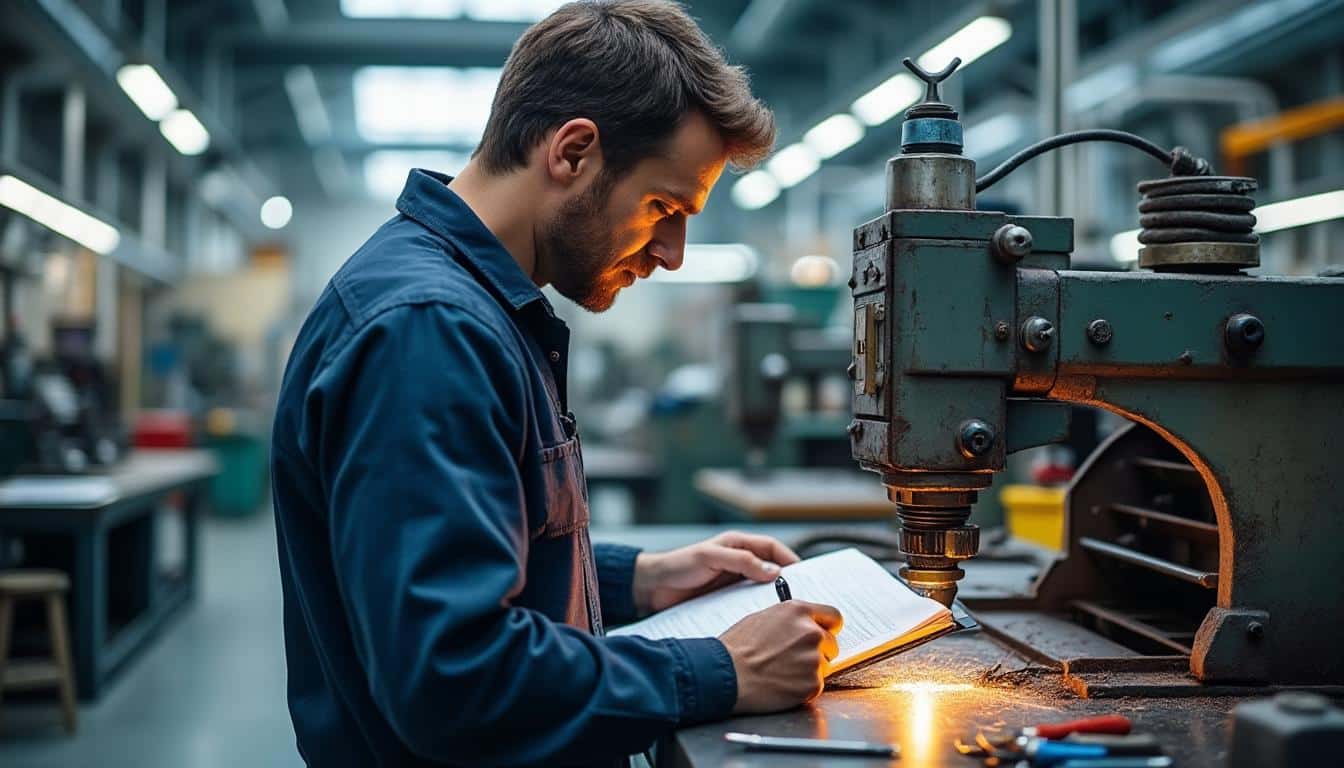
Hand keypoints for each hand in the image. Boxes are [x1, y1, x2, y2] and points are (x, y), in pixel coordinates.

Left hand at [632, 531, 799, 614]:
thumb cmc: (678, 565)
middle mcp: (739, 562)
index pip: (772, 548)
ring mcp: (733, 582)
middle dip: (788, 581)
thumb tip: (773, 572)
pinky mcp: (726, 600)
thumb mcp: (709, 558)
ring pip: (762, 589)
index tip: (804, 575)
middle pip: (772, 570)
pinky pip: (748, 604)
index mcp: (738, 545)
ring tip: (789, 613)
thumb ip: (741, 561)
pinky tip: (765, 622)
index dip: (789, 559)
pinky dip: (758, 611)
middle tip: (803, 598)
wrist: (652, 588)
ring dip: (774, 599)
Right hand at [720, 601, 842, 713]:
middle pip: (831, 643)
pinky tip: (783, 683)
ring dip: (809, 669)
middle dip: (817, 650)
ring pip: (824, 665)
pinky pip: (816, 684)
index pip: (833, 616)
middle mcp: (811, 632)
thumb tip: (802, 626)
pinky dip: (803, 686)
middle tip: (795, 658)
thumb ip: (790, 620)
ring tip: (783, 671)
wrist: (728, 675)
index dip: (828, 627)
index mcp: (798, 611)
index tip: (826, 632)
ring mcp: (814, 659)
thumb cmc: (737, 648)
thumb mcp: (763, 618)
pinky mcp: (813, 684)